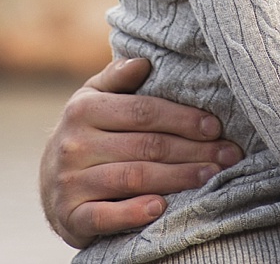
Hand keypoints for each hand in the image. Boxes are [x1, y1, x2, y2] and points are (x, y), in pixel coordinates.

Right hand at [39, 57, 241, 247]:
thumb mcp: (94, 98)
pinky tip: (161, 208)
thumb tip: (144, 62)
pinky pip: (104, 216)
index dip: (184, 118)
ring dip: (178, 178)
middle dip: (194, 150)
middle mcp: (73, 145)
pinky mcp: (70, 216)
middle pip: (146, 146)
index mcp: (83, 109)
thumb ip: (117, 78)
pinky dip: (133, 212)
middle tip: (229, 155)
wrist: (50, 183)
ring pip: (133, 177)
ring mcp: (69, 183)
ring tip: (211, 177)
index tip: (216, 127)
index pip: (143, 112)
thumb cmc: (88, 133)